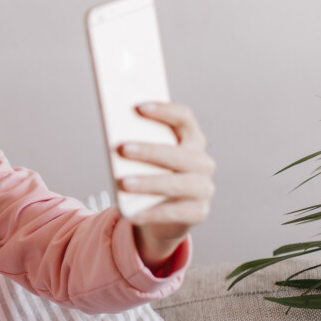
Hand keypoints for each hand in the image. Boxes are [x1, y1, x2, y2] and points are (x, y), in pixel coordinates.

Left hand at [116, 102, 215, 270]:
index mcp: (192, 139)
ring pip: (179, 184)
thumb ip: (137, 144)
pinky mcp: (198, 212)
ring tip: (124, 183)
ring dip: (150, 182)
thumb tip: (115, 138)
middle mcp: (203, 162)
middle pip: (181, 153)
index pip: (184, 117)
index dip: (164, 110)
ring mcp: (204, 188)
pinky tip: (129, 212)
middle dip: (151, 150)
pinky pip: (175, 212)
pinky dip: (151, 212)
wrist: (161, 213)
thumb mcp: (143, 158)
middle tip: (123, 148)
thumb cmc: (149, 175)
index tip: (138, 107)